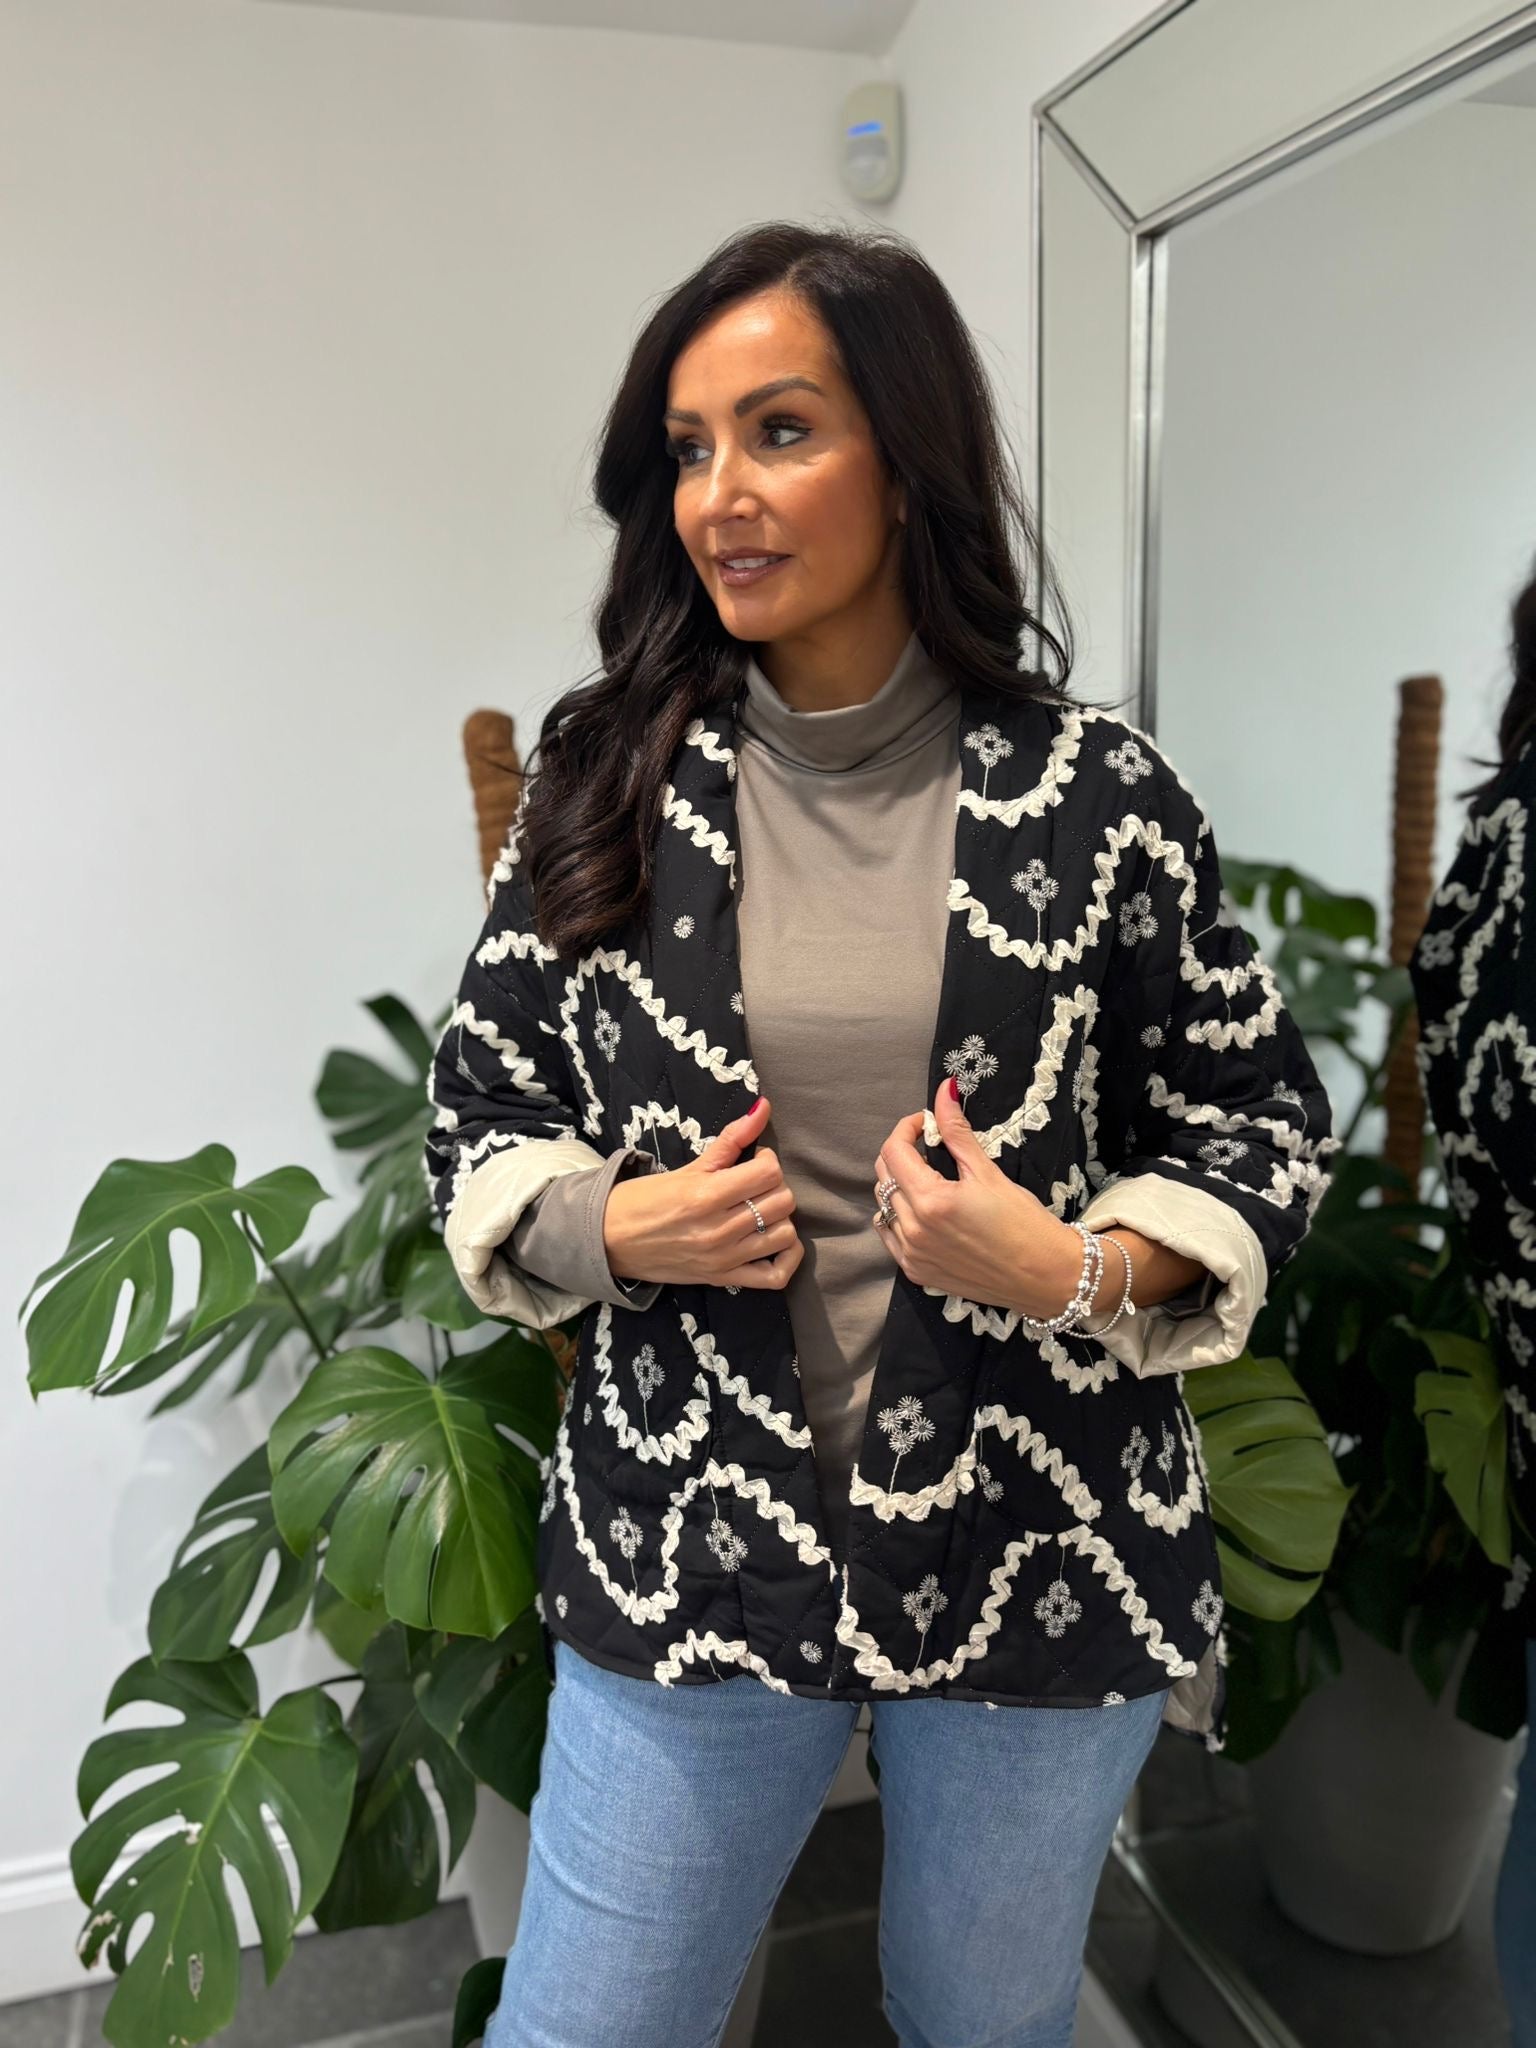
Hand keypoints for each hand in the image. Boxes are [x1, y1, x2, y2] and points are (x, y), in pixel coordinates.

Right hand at [602, 1096, 804, 1291]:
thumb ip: (731, 1139)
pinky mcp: (724, 1280)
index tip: (752, 1159)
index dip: (767, 1159)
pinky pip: (776, 1276)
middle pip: (782, 1201)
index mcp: (707, 1195)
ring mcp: (724, 1259)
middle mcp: (719, 1229)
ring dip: (779, 1217)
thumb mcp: (688, 1167)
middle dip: (774, 1185)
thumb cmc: (646, 1199)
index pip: (769, 1172)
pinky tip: (775, 1239)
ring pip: (785, 1233)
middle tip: (754, 1183)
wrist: (611, 1241)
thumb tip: (765, 1107)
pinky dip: (787, 1258)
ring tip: (759, 1209)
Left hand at [873, 1077, 1081, 1319]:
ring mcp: (912, 1255)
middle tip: (929, 1147)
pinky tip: (921, 1211)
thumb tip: (945, 1091)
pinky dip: (897, 1217)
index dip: (906, 1128)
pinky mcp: (917, 1272)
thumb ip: (957, 1132)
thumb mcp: (989, 1172)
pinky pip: (889, 1236)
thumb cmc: (1025, 1223)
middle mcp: (914, 1230)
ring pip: (883, 1206)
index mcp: (931, 1201)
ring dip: (898, 1185)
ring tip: (928, 1179)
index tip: (925, 1123)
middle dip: (901, 1153)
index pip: (894, 1151)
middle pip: (884, 1175)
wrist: (1046, 1276)